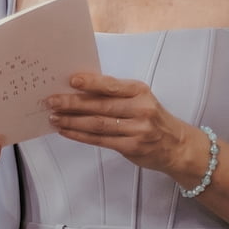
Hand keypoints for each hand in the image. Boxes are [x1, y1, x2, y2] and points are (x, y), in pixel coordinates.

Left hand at [47, 73, 198, 176]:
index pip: (111, 86)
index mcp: (140, 92)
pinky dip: (80, 135)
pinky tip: (66, 131)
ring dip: (72, 121)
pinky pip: (100, 140)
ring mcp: (137, 130)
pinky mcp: (132, 147)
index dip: (91, 83)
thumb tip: (78, 89)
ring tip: (54, 117)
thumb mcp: (140, 99)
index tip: (71, 80)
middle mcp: (140, 109)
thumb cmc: (152, 118)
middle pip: (100, 106)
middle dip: (72, 104)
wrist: (177, 145)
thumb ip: (115, 94)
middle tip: (51, 101)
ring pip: (97, 124)